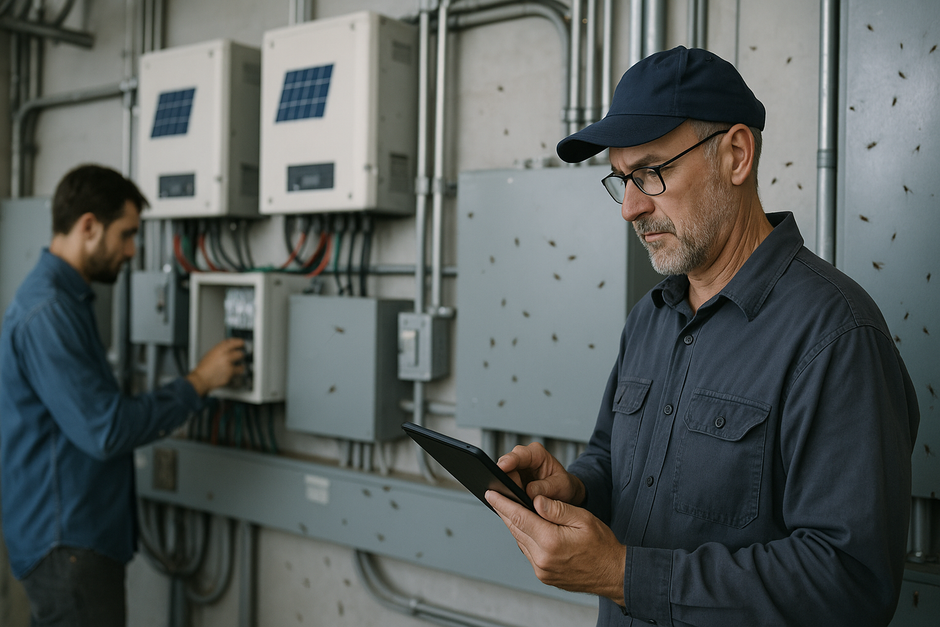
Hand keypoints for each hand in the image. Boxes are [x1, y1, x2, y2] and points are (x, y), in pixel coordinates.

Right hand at [185, 338, 245, 395]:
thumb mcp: (210, 353)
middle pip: (240, 353)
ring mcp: (229, 365)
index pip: (234, 342)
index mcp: (219, 349)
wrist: (201, 379)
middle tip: (239, 357)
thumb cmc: (204, 367)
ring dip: (240, 366)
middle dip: (240, 356)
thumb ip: (220, 349)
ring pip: (241, 365)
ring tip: (237, 367)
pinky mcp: (230, 374)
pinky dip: (236, 374)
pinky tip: (232, 373)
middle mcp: (225, 356)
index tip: (242, 343)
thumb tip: (229, 346)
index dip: (239, 342)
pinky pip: (238, 373)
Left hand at [485, 490, 625, 604]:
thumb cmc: (602, 545)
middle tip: (495, 497)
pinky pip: (528, 552)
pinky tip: (525, 528)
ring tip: (509, 509)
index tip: (490, 493)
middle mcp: (542, 558)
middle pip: (515, 529)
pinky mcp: (544, 575)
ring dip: (514, 525)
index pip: (519, 517)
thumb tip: (535, 499)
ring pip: (520, 541)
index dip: (502, 504)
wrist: (613, 574)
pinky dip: (524, 538)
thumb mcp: (583, 519)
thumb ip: (557, 508)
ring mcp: (542, 570)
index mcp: (551, 541)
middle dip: (504, 512)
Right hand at [497, 442, 585, 505]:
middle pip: (506, 465)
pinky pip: (504, 486)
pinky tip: (510, 502)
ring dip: (504, 488)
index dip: (509, 460)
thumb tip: (529, 492)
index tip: (501, 468)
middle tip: (507, 493)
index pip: (520, 455)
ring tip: (511, 500)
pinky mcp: (512, 481)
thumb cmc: (564, 486)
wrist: (565, 493)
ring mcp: (516, 470)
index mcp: (537, 454)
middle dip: (504, 478)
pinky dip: (506, 494)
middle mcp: (523, 458)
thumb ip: (546, 487)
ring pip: (502, 477)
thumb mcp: (561, 486)